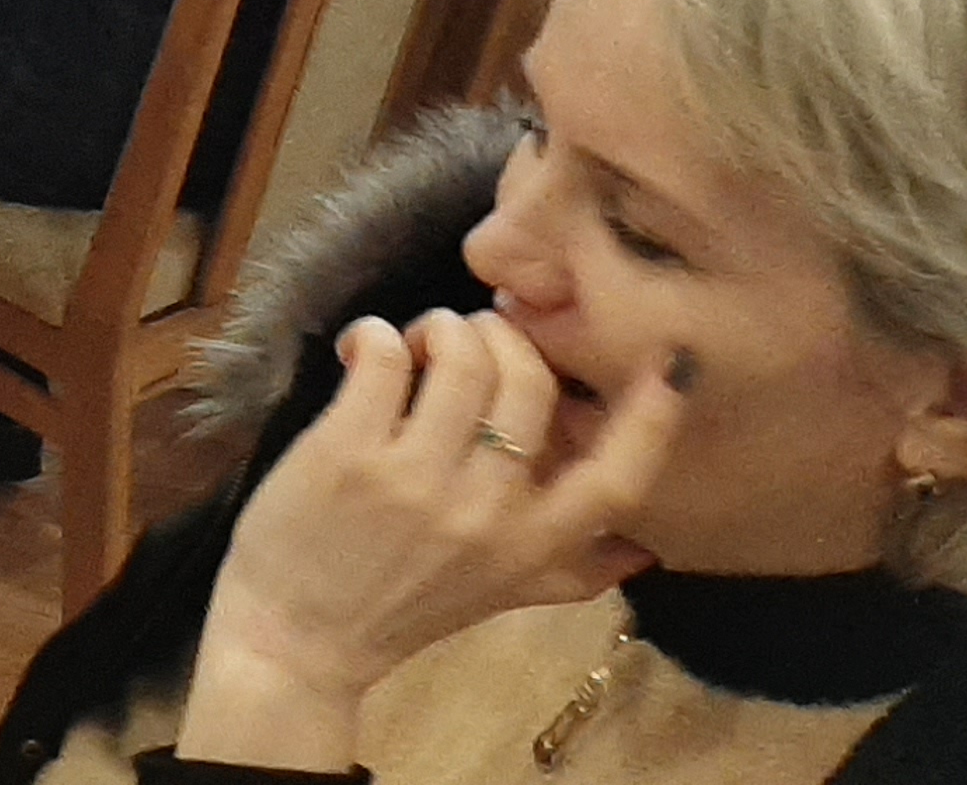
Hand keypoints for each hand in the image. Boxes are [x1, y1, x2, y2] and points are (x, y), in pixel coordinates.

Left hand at [176, 310, 680, 772]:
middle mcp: (486, 511)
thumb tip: (648, 550)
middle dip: (503, 338)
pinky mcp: (348, 450)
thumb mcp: (503, 595)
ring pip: (462, 356)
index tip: (666, 365)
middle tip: (470, 340)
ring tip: (418, 344)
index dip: (651, 420)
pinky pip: (387, 355)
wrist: (300, 638)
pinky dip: (378, 335)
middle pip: (530, 382)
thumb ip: (573, 569)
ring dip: (441, 328)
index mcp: (533, 547)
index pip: (616, 482)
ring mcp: (417, 478)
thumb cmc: (403, 607)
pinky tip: (366, 349)